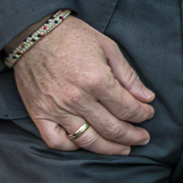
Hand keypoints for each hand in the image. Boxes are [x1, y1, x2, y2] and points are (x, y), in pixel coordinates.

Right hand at [14, 16, 155, 154]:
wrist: (34, 33)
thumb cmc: (74, 37)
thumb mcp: (109, 48)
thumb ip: (129, 76)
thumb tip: (147, 98)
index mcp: (97, 80)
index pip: (127, 108)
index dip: (143, 114)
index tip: (148, 114)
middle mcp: (77, 99)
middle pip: (111, 128)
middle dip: (132, 136)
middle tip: (143, 138)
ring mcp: (56, 109)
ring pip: (87, 140)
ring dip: (109, 148)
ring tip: (123, 148)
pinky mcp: (38, 114)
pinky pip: (56, 141)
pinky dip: (72, 147)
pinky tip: (86, 144)